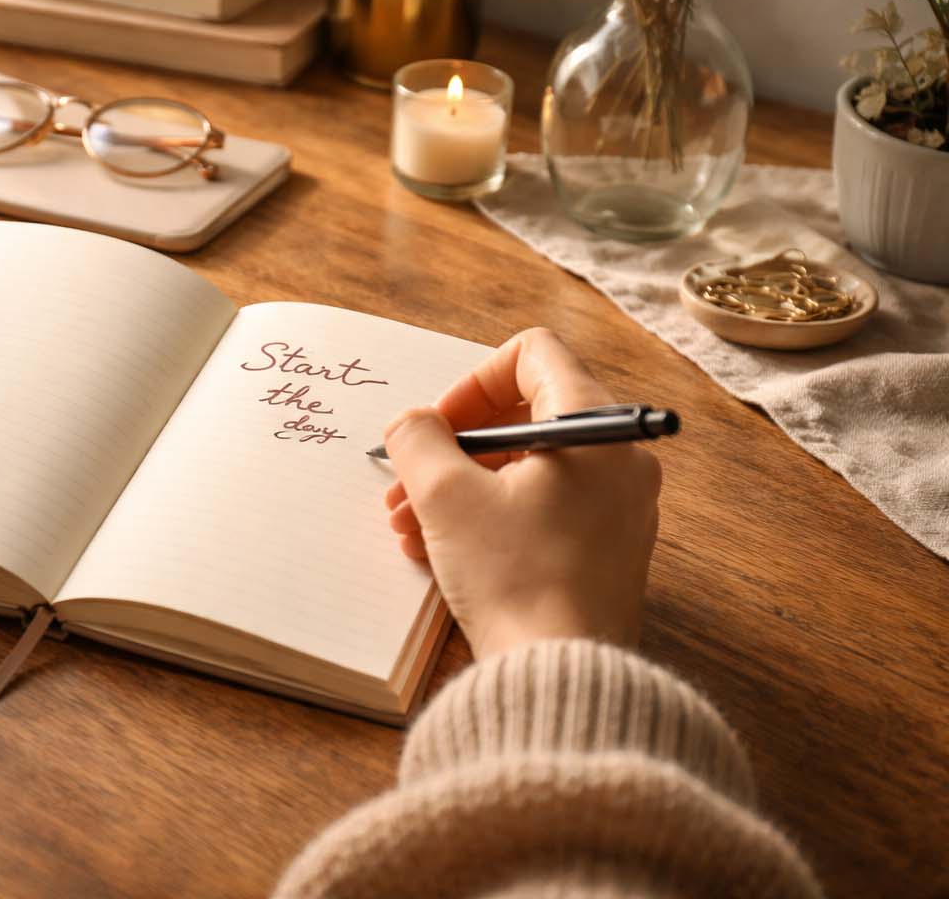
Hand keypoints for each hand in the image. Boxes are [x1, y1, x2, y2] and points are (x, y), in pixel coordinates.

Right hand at [382, 328, 660, 660]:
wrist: (564, 675)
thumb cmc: (514, 580)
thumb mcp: (445, 497)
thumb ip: (418, 438)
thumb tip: (413, 423)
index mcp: (594, 426)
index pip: (533, 354)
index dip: (472, 380)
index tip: (438, 426)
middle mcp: (619, 458)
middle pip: (527, 413)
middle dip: (455, 444)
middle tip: (409, 479)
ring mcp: (619, 506)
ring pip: (528, 466)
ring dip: (461, 484)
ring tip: (409, 524)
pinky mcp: (607, 548)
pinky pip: (544, 506)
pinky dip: (492, 514)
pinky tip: (439, 549)